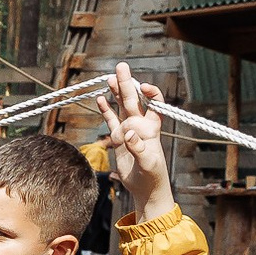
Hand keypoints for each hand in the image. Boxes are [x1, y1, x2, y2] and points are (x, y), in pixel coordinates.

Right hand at [94, 62, 171, 220]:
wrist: (145, 188)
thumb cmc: (152, 175)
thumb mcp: (148, 163)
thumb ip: (138, 148)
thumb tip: (128, 134)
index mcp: (152, 128)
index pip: (155, 103)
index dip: (151, 93)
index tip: (143, 87)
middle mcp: (140, 125)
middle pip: (134, 100)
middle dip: (127, 83)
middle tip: (121, 67)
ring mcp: (128, 130)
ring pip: (121, 107)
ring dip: (115, 93)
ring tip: (109, 79)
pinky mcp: (118, 139)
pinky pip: (110, 120)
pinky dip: (105, 110)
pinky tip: (100, 98)